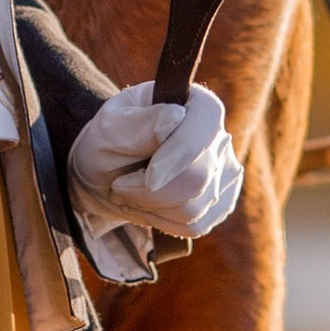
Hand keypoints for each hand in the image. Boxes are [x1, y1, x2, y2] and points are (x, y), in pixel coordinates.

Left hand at [68, 80, 245, 283]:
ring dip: (152, 208)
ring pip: (196, 207)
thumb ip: (142, 123)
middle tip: (120, 185)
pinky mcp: (220, 203)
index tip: (150, 178)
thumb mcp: (111, 128)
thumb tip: (175, 116)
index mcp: (197, 104)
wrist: (105, 177)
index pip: (205, 125)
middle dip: (150, 191)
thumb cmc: (108, 144)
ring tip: (131, 193)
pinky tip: (149, 207)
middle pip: (198, 177)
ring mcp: (224, 172)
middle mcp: (219, 137)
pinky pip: (197, 225)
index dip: (179, 155)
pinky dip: (164, 222)